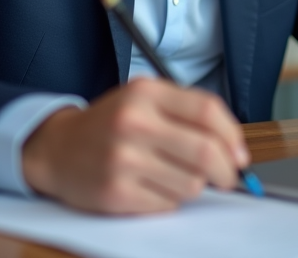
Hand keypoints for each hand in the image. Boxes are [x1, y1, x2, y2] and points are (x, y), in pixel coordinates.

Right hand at [21, 77, 249, 213]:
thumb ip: (187, 113)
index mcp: (145, 93)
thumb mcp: (144, 100)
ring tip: (171, 175)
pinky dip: (168, 200)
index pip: (207, 111)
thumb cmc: (111, 125)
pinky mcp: (116, 192)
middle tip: (228, 177)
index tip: (241, 154)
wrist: (56, 149)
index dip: (233, 135)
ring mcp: (123, 159)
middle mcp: (133, 123)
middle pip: (204, 151)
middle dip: (226, 170)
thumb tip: (234, 148)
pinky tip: (150, 186)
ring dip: (192, 185)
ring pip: (190, 184)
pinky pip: (167, 204)